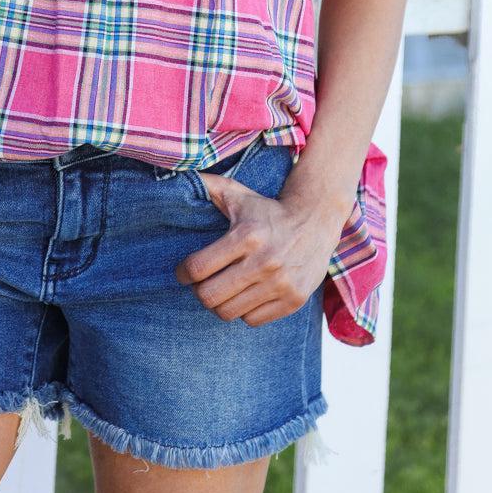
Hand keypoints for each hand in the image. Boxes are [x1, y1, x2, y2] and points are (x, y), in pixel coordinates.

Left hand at [174, 173, 343, 326]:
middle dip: (199, 291)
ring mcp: (281, 283)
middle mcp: (264, 261)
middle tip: (201, 283)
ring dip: (220, 303)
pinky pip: (252, 320)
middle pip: (210, 296)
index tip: (183, 272)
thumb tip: (176, 172)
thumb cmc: (267, 209)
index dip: (183, 273)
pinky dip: (244, 311)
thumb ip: (207, 185)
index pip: (198, 268)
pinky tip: (245, 295)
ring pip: (229, 312)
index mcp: (246, 235)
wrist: (315, 220)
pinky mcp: (293, 300)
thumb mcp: (237, 193)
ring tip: (222, 290)